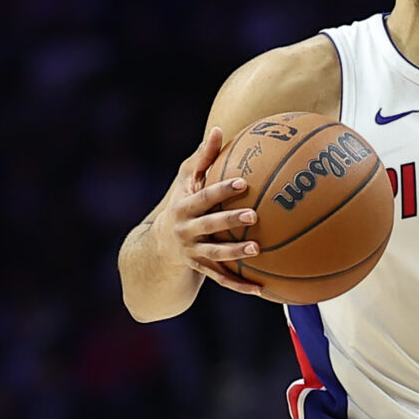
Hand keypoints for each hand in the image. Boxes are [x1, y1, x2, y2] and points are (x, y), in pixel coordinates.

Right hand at [149, 128, 275, 300]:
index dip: (220, 190)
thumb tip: (219, 129)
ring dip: (235, 253)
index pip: (202, 197)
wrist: (157, 247)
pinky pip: (221, 279)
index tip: (242, 182)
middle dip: (228, 221)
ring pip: (214, 254)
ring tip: (257, 249)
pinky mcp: (201, 270)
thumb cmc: (180, 204)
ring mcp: (192, 252)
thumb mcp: (185, 180)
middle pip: (208, 225)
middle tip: (253, 215)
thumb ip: (202, 157)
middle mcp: (184, 231)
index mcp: (183, 207)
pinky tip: (261, 289)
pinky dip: (239, 285)